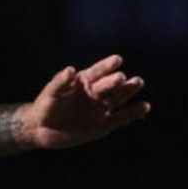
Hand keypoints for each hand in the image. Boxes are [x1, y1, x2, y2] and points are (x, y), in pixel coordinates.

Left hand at [19, 54, 150, 149]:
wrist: (42, 129)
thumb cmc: (45, 106)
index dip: (106, 66)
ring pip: (118, 98)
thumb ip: (60, 82)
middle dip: (115, 81)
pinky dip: (133, 113)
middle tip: (122, 77)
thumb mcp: (50, 93)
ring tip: (138, 82)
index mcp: (84, 81)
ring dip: (129, 90)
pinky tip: (145, 107)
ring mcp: (101, 108)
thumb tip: (70, 70)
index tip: (117, 59)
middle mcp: (95, 92)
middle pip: (109, 85)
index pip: (97, 71)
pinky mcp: (104, 124)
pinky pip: (122, 118)